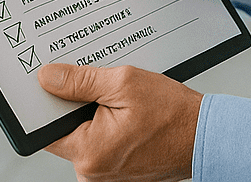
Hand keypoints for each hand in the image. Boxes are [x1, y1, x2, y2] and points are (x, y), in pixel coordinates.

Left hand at [39, 62, 201, 181]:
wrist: (203, 135)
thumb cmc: (171, 113)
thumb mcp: (124, 83)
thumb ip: (81, 80)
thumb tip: (49, 78)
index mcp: (90, 151)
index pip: (48, 127)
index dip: (49, 101)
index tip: (54, 80)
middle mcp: (92, 172)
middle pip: (67, 129)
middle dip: (79, 103)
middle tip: (100, 83)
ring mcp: (105, 175)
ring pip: (86, 135)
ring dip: (96, 113)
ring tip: (121, 98)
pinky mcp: (116, 171)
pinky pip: (101, 143)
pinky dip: (108, 125)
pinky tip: (127, 112)